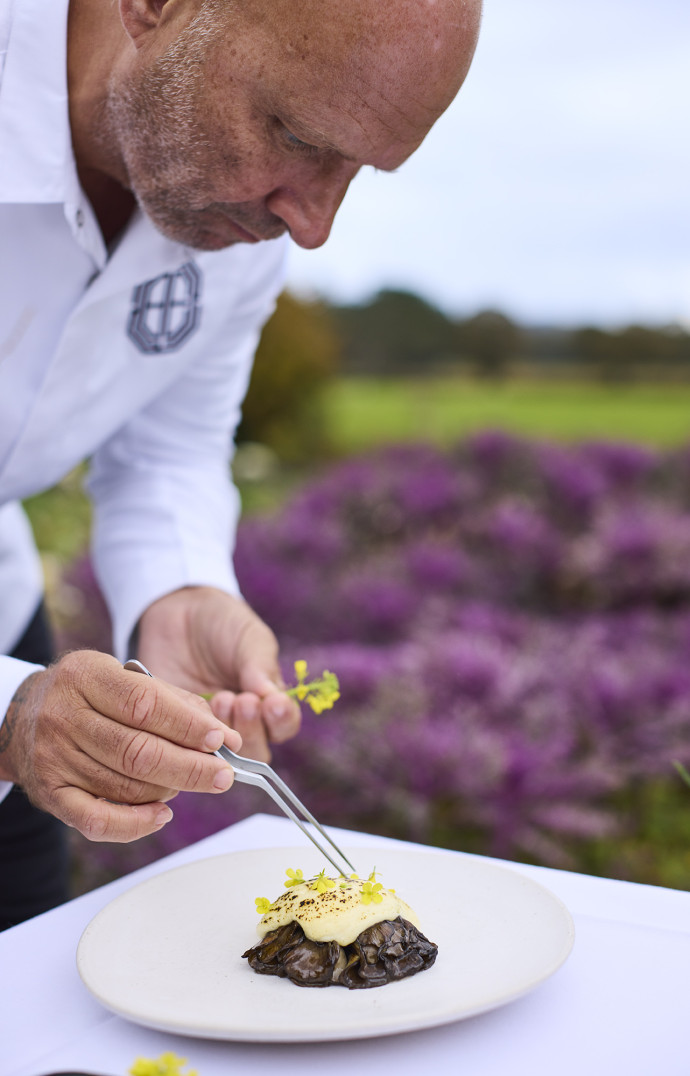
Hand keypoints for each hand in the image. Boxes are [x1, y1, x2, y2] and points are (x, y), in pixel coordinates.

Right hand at [0, 650, 241, 841]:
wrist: (20, 717)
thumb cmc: (87, 695)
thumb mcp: (122, 677)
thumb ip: (174, 702)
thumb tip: (226, 736)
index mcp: (86, 676)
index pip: (144, 703)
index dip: (188, 725)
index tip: (221, 739)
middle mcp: (65, 716)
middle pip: (138, 750)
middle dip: (190, 767)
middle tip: (224, 775)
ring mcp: (55, 757)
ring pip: (124, 786)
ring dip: (169, 790)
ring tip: (193, 784)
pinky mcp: (51, 794)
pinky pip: (96, 820)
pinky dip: (135, 823)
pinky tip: (162, 815)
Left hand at [136, 587, 300, 761]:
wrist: (178, 610)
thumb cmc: (222, 624)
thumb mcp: (249, 638)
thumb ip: (261, 666)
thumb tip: (273, 699)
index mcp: (266, 701)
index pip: (283, 725)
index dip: (281, 720)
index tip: (273, 703)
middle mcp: (239, 722)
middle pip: (255, 752)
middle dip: (252, 730)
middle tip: (243, 700)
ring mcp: (206, 729)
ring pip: (222, 757)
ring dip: (226, 732)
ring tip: (221, 698)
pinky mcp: (174, 728)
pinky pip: (183, 745)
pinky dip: (191, 733)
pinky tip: (193, 709)